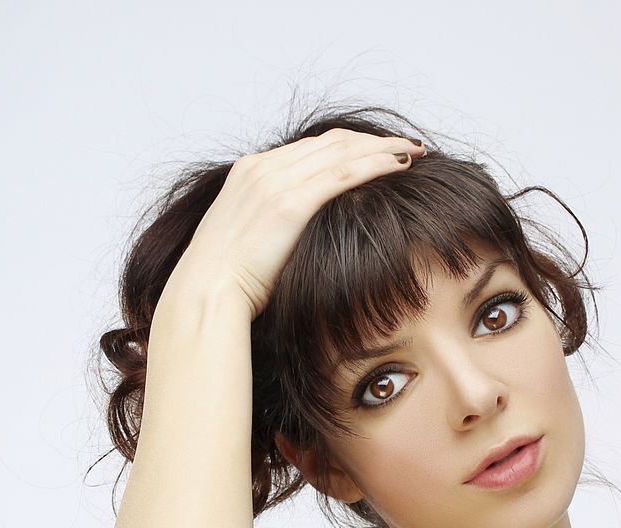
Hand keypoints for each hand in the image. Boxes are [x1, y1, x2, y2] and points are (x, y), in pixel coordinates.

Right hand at [168, 128, 426, 321]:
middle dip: (374, 140)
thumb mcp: (245, 241)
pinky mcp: (290, 203)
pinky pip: (343, 174)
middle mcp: (262, 167)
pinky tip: (400, 166)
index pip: (311, 147)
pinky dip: (375, 165)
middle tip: (407, 145)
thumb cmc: (226, 282)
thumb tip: (291, 239)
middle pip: (332, 141)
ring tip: (414, 151)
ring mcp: (275, 182)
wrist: (206, 293)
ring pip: (343, 151)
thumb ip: (269, 225)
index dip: (350, 145)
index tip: (378, 150)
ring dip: (383, 148)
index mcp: (250, 171)